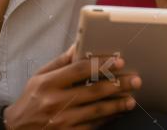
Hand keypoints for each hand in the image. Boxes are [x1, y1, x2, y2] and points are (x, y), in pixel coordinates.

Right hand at [4, 45, 140, 128]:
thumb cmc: (31, 100)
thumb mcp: (39, 77)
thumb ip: (61, 62)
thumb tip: (79, 45)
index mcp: (47, 83)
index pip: (79, 69)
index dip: (101, 64)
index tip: (119, 60)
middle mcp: (54, 102)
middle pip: (92, 91)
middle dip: (117, 85)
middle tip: (135, 80)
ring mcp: (60, 121)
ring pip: (96, 111)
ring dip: (116, 105)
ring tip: (131, 99)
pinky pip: (92, 127)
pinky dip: (106, 120)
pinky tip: (117, 114)